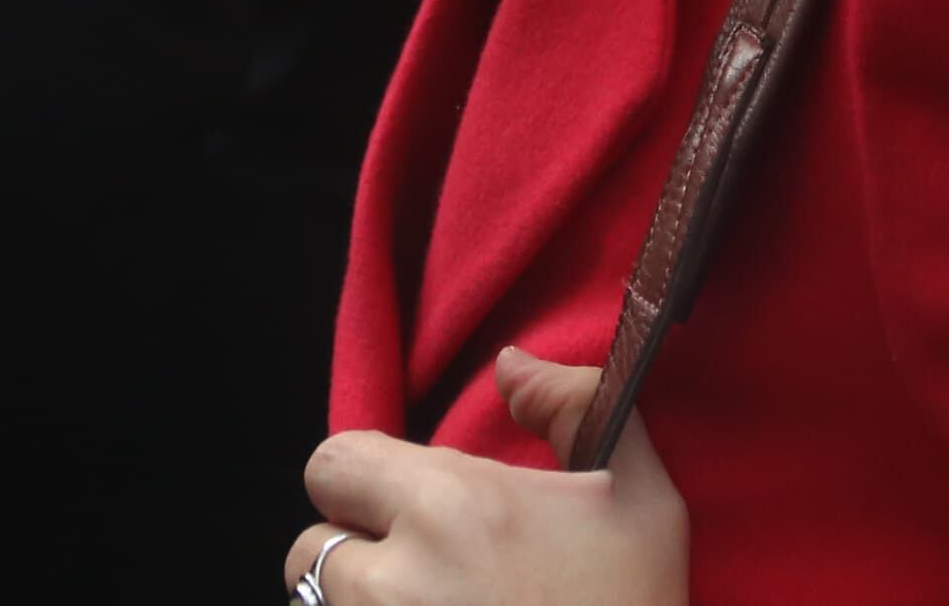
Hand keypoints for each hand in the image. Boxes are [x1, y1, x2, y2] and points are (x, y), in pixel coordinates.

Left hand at [286, 347, 688, 605]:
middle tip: (414, 571)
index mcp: (452, 507)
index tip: (403, 502)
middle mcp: (395, 583)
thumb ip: (574, 405)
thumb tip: (509, 364)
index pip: (332, 463)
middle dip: (351, 552)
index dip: (362, 477)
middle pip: (308, 550)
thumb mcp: (640, 497)